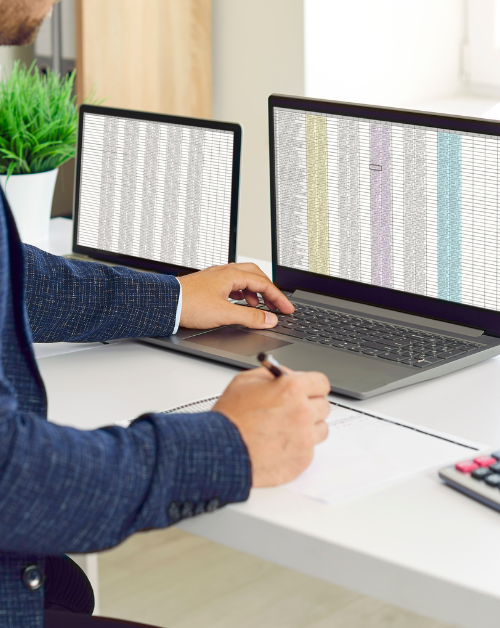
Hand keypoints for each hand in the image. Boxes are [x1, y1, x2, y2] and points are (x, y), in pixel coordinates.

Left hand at [177, 263, 293, 328]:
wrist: (165, 304)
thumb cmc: (189, 305)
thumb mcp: (225, 314)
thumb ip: (250, 317)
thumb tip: (269, 319)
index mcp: (231, 275)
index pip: (263, 283)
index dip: (278, 297)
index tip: (287, 309)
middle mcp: (224, 272)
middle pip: (255, 275)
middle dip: (269, 290)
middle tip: (277, 304)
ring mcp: (215, 278)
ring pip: (243, 279)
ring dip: (254, 292)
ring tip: (258, 307)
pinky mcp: (208, 285)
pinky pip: (231, 285)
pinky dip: (241, 293)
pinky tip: (239, 303)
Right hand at [213, 367, 329, 486]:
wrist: (220, 450)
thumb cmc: (229, 418)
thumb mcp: (246, 381)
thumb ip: (273, 375)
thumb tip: (287, 375)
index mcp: (292, 389)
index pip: (321, 383)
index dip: (313, 386)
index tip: (310, 391)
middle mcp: (303, 412)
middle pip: (323, 406)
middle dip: (310, 406)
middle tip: (294, 410)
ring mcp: (305, 437)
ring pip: (321, 429)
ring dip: (309, 428)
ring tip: (287, 429)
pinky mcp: (303, 459)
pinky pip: (310, 450)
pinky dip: (299, 447)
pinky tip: (281, 444)